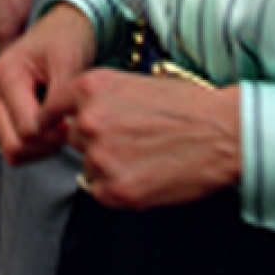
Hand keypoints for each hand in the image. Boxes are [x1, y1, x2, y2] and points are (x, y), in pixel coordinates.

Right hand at [0, 3, 95, 166]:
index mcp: (4, 72)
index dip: (55, 132)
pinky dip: (38, 144)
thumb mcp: (69, 62)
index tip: (75, 119)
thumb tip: (55, 129)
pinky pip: (16, 145)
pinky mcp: (3, 111)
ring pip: (12, 150)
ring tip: (61, 122)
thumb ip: (59, 97)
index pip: (26, 128)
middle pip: (13, 145)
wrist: (67, 26)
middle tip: (69, 126)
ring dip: (42, 146)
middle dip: (46, 144)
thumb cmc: (67, 37)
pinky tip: (53, 125)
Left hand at [54, 70, 241, 209]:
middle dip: (94, 140)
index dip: (59, 116)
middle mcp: (89, 120)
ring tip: (143, 155)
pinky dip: (118, 188)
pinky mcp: (116, 190)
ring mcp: (101, 157)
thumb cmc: (184, 104)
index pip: (52, 105)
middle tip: (129, 138)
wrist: (221, 132)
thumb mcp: (133, 82)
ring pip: (88, 166)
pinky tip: (145, 172)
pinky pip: (101, 192)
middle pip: (73, 138)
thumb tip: (76, 115)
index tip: (60, 123)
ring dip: (106, 165)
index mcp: (92, 87)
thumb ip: (99, 97)